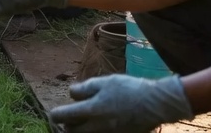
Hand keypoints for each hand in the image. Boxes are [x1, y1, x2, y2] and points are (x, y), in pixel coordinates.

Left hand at [50, 74, 192, 132]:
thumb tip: (71, 94)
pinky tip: (99, 122)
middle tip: (71, 117)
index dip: (55, 115)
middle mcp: (97, 126)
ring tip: (85, 119)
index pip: (63, 117)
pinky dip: (95, 131)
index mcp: (92, 110)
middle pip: (72, 132)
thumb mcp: (105, 82)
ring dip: (81, 129)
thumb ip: (85, 89)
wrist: (155, 104)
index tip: (55, 113)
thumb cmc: (129, 89)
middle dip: (68, 125)